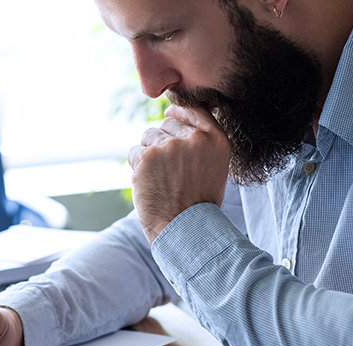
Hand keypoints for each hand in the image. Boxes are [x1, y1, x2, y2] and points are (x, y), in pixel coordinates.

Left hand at [128, 106, 230, 243]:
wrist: (185, 229)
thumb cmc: (198, 201)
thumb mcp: (215, 165)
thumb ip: (201, 139)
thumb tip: (172, 111)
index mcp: (217, 139)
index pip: (194, 109)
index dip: (178, 112)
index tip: (170, 116)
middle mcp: (195, 139)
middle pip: (167, 122)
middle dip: (163, 140)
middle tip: (169, 170)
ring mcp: (170, 146)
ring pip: (148, 136)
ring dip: (149, 154)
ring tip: (161, 178)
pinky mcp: (147, 157)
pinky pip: (134, 152)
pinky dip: (137, 167)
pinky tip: (150, 183)